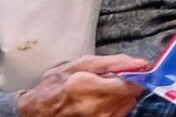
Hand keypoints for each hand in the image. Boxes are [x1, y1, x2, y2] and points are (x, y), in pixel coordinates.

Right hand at [17, 54, 146, 116]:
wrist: (37, 112)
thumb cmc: (55, 85)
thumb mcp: (78, 65)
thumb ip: (111, 62)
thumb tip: (139, 63)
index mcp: (86, 87)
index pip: (130, 84)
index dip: (135, 75)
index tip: (133, 69)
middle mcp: (94, 108)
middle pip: (131, 95)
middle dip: (126, 84)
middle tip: (111, 80)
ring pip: (127, 104)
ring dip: (120, 95)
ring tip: (102, 92)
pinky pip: (119, 114)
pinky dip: (115, 106)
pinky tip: (101, 102)